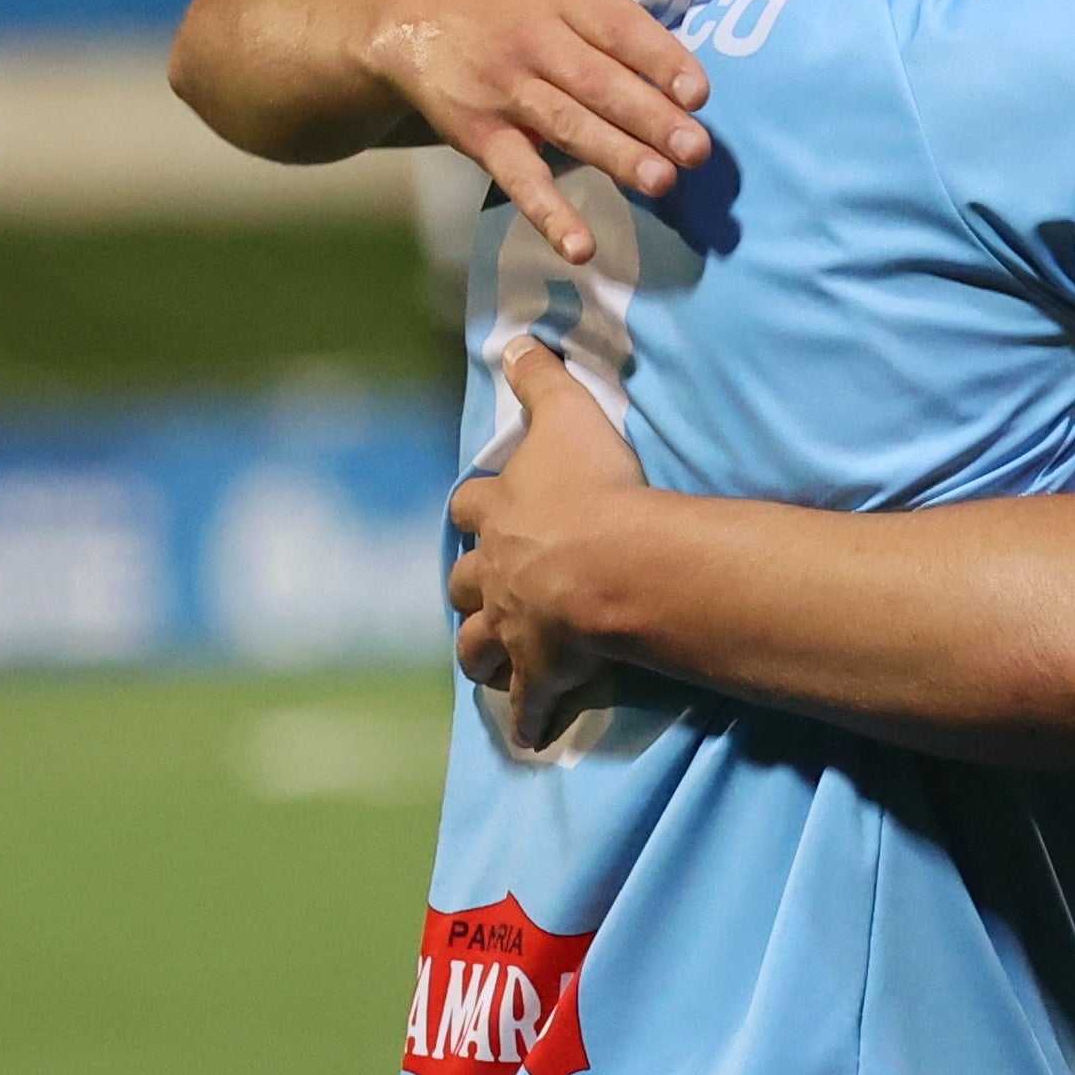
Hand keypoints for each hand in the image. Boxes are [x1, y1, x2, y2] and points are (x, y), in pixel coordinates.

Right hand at [371, 0, 727, 267]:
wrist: (403, 0)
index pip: (620, 28)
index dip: (659, 60)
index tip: (698, 92)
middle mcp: (537, 38)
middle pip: (597, 82)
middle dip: (647, 117)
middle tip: (696, 152)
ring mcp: (505, 87)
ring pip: (564, 124)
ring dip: (611, 156)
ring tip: (660, 183)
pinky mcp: (478, 130)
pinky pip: (516, 173)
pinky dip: (547, 210)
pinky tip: (579, 245)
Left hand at [448, 342, 654, 749]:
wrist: (610, 563)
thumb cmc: (593, 488)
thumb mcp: (567, 416)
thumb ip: (539, 377)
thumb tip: (511, 339)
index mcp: (501, 514)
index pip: (470, 509)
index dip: (474, 511)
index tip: (476, 513)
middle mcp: (496, 572)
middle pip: (464, 583)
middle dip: (469, 587)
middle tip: (483, 592)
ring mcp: (513, 626)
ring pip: (477, 644)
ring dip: (481, 652)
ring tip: (489, 662)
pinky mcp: (540, 670)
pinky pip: (529, 701)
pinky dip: (527, 718)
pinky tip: (528, 735)